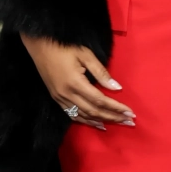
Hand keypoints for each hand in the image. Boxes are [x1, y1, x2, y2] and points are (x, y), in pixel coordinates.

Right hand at [20, 34, 135, 128]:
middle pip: (94, 111)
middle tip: (129, 122)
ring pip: (84, 116)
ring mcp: (60, 99)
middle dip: (113, 117)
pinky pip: (73, 115)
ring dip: (102, 121)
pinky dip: (87, 121)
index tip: (130, 112)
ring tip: (118, 124)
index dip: (116, 107)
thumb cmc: (64, 48)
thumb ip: (101, 72)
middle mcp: (67, 95)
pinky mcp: (57, 100)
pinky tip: (97, 123)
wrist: (39, 47)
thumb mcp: (85, 54)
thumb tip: (116, 87)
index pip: (100, 100)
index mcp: (75, 83)